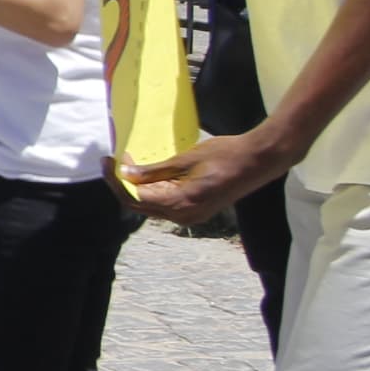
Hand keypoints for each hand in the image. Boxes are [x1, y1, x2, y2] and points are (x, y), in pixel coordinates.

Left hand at [122, 129, 289, 224]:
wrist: (260, 161)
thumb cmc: (226, 155)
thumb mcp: (186, 159)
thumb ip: (155, 171)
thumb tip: (126, 174)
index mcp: (180, 203)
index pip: (134, 197)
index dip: (117, 180)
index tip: (109, 160)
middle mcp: (183, 216)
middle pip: (140, 204)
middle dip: (122, 184)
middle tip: (112, 161)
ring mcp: (191, 216)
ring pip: (152, 206)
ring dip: (137, 188)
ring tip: (127, 166)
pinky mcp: (197, 211)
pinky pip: (167, 204)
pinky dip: (154, 191)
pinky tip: (148, 175)